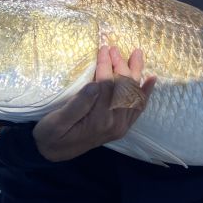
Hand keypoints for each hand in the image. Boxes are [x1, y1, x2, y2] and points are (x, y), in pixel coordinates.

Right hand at [33, 46, 156, 161]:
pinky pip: (138, 108)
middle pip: (124, 88)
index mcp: (99, 121)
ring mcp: (121, 126)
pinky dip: (145, 92)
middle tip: (113, 49)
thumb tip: (96, 85)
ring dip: (135, 73)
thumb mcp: (56, 121)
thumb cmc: (50, 136)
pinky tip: (151, 78)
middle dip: (120, 65)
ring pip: (133, 94)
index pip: (108, 86)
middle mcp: (115, 124)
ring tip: (136, 54)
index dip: (106, 66)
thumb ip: (77, 105)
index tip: (103, 49)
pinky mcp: (122, 126)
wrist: (53, 154)